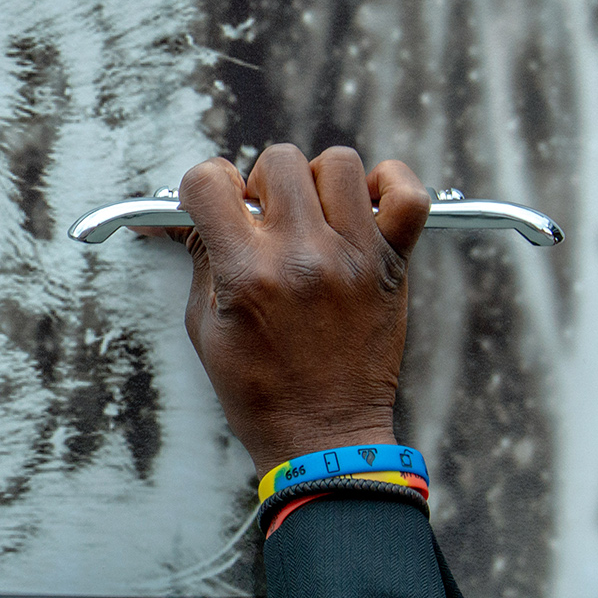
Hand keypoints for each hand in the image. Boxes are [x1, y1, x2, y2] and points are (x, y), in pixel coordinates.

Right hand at [170, 144, 427, 470]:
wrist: (324, 436)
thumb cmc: (262, 391)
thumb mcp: (206, 326)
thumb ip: (202, 260)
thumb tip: (189, 217)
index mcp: (248, 274)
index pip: (210, 183)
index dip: (203, 186)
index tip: (212, 203)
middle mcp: (304, 256)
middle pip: (279, 161)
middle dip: (262, 183)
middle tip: (264, 218)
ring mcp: (355, 257)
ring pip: (338, 163)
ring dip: (317, 181)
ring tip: (312, 215)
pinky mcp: (393, 266)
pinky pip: (408, 193)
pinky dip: (389, 185)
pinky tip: (364, 206)